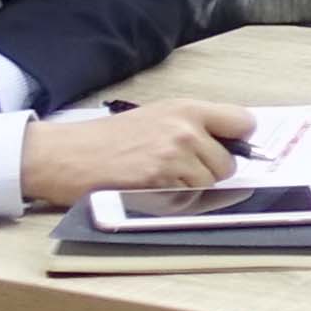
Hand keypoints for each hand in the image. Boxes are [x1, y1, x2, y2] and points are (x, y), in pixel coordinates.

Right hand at [20, 101, 240, 207]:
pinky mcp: (159, 183)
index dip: (239, 140)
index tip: (229, 148)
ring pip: (209, 186)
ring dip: (190, 189)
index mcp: (186, 109)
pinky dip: (173, 202)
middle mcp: (185, 130)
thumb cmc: (108, 139)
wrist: (67, 154)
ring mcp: (173, 158)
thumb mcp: (155, 117)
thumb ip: (193, 126)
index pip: (243, 122)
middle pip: (228, 164)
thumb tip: (233, 146)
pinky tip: (149, 190)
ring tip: (158, 178)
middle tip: (178, 170)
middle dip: (210, 173)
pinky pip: (186, 201)